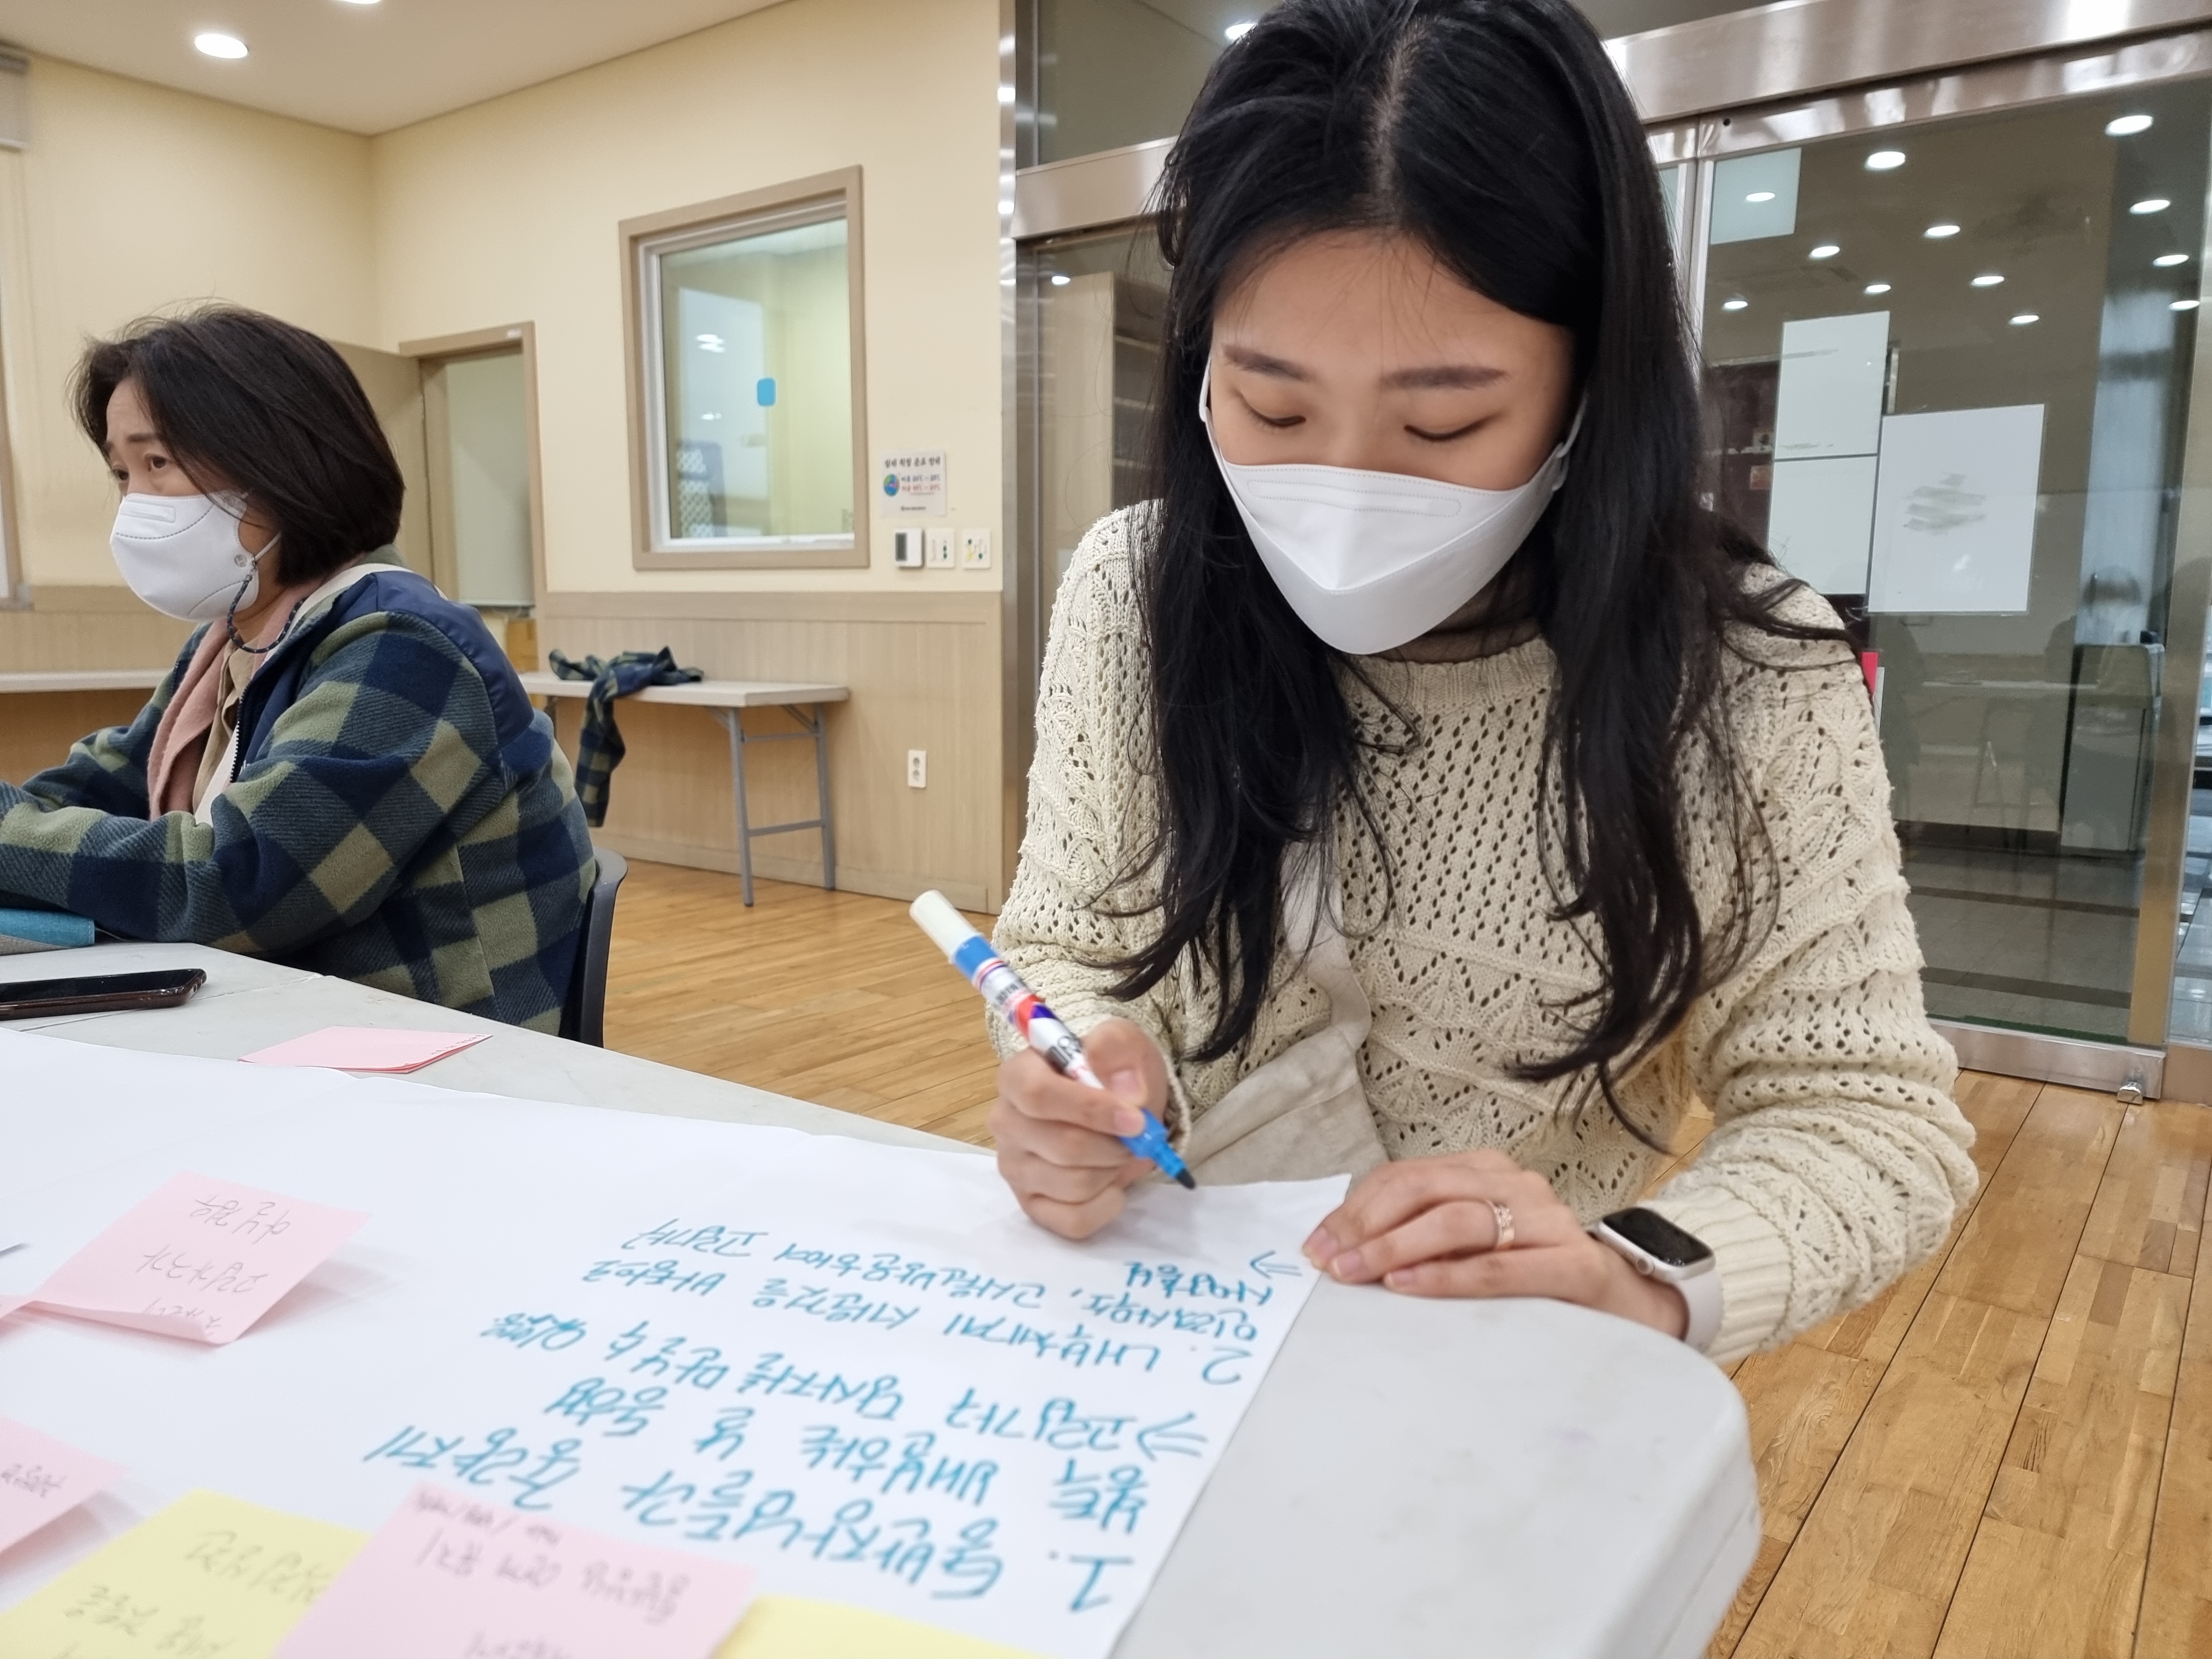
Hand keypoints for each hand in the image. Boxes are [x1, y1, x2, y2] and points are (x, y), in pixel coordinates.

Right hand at [990, 1017, 1165, 1239]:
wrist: (1117, 1110)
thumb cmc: (1112, 1074)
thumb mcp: (1123, 1045)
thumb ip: (1119, 1049)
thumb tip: (1126, 1091)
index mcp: (1017, 1076)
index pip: (1037, 1095)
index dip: (1090, 1110)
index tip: (1136, 1119)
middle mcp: (1005, 1123)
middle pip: (1063, 1146)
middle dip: (1114, 1146)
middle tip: (1139, 1138)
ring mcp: (1014, 1168)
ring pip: (1074, 1185)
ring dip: (1113, 1171)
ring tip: (1122, 1154)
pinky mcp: (1031, 1205)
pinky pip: (1073, 1221)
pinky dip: (1106, 1206)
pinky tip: (1114, 1185)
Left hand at [1302, 1150, 1688, 1338]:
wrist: (1627, 1305)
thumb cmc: (1534, 1277)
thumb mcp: (1474, 1245)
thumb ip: (1423, 1236)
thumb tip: (1344, 1250)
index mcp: (1486, 1172)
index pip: (1405, 1177)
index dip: (1355, 1208)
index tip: (1316, 1244)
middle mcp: (1516, 1185)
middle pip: (1424, 1190)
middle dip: (1367, 1226)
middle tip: (1330, 1262)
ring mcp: (1547, 1221)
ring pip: (1457, 1221)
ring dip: (1397, 1248)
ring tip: (1357, 1274)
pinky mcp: (1572, 1266)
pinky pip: (1497, 1267)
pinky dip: (1447, 1276)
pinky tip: (1407, 1287)